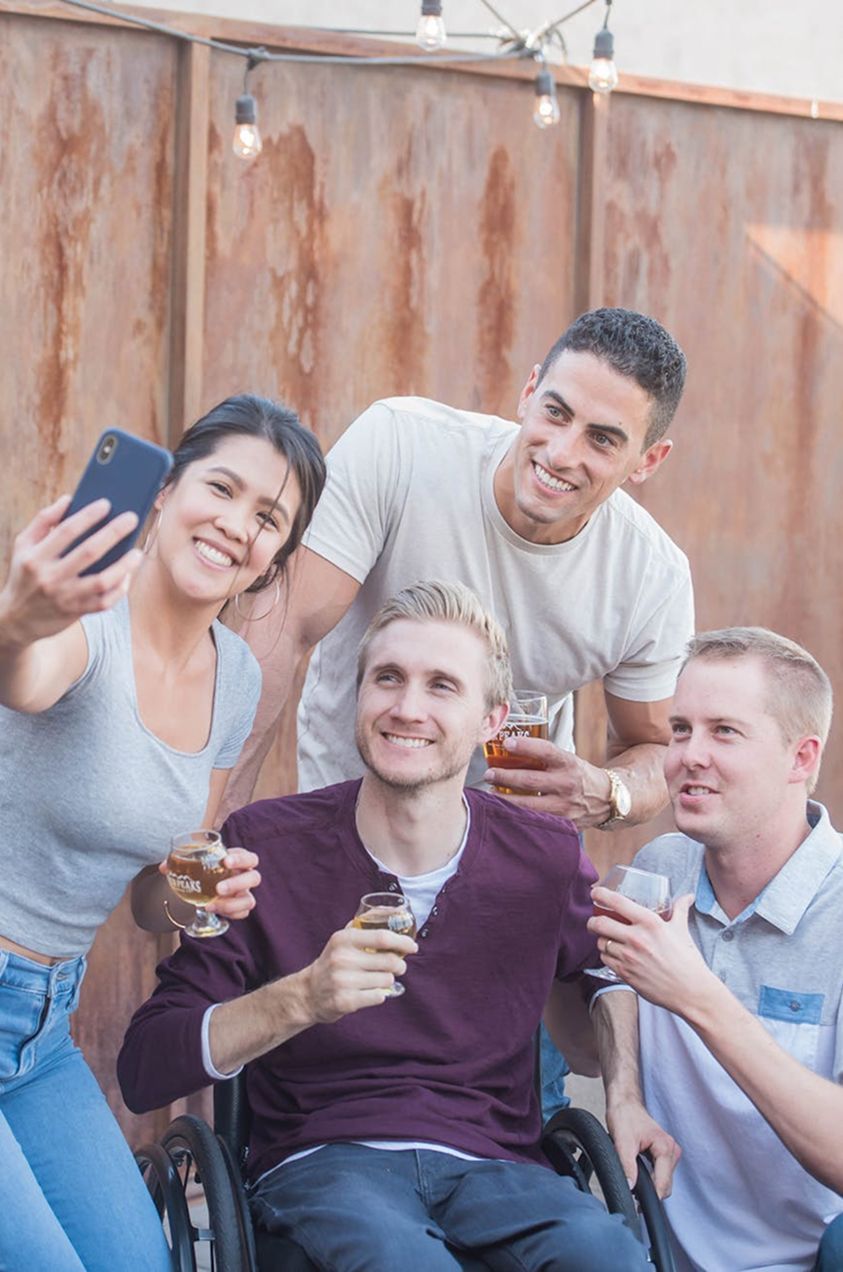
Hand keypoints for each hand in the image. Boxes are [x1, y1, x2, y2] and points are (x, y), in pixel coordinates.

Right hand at [0, 495, 141, 646]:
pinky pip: (105, 602)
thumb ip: (43, 521)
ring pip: (102, 581)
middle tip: (132, 518)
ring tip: (137, 552)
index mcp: (35, 557)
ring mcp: (65, 597)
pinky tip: (128, 575)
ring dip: (123, 566)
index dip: (88, 516)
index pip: (66, 531)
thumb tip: (69, 499)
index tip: (107, 504)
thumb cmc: (25, 574)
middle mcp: (50, 577)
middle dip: (113, 533)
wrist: (17, 619)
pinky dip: (119, 589)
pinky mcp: (77, 612)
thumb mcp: (24, 546)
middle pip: (89, 552)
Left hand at [157, 848, 261, 920]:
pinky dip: (228, 914)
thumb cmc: (204, 869)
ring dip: (232, 904)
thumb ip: (178, 863)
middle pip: (254, 878)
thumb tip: (164, 867)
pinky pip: (241, 914)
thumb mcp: (192, 862)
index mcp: (238, 861)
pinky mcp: (240, 908)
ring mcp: (244, 894)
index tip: (225, 861)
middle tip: (218, 888)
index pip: (249, 858)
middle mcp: (245, 877)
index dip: (241, 859)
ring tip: (211, 905)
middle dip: (237, 883)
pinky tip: (212, 910)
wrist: (206, 884)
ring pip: (249, 900)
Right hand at [302, 926, 417, 1023]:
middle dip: (400, 964)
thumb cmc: (333, 961)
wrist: (309, 992)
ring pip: (386, 980)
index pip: (382, 937)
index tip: (413, 946)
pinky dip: (380, 994)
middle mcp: (342, 958)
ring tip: (378, 979)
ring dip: (388, 980)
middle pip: (389, 961)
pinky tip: (370, 992)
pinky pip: (379, 997)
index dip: (402, 942)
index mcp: (343, 939)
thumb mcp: (343, 938)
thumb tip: (395, 910)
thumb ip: (366, 923)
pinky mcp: (345, 1001)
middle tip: (399, 966)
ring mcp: (342, 981)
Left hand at [484, 738, 612, 825]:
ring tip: (491, 794)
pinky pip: (536, 822)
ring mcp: (565, 807)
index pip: (546, 751)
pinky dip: (518, 818)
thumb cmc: (578, 776)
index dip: (525, 746)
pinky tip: (505, 813)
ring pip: (529, 806)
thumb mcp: (567, 760)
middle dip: (505, 776)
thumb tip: (506, 749)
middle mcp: (568, 784)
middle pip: (530, 780)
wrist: (607, 800)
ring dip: (506, 800)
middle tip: (489, 774)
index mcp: (569, 763)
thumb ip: (543, 758)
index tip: (506, 742)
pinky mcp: (563, 825)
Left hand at [588, 889, 714, 1013]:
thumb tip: (688, 896)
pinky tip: (613, 954)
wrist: (691, 991)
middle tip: (594, 921)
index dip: (600, 894)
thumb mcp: (682, 929)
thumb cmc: (687, 960)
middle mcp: (636, 938)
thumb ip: (680, 910)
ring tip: (607, 939)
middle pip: (599, 923)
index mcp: (650, 922)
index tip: (596, 893)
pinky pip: (605, 959)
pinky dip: (606, 955)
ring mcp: (629, 957)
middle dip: (592, 921)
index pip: (617, 902)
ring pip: (600, 942)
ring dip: (600, 939)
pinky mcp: (625, 974)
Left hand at [605, 1098, 680, 1197]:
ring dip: (650, 1185)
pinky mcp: (666, 1154)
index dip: (649, 1197)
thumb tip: (630, 1188)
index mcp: (665, 1148)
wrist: (625, 1103)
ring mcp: (670, 1152)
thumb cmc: (624, 1116)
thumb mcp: (622, 1141)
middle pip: (665, 1186)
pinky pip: (661, 1175)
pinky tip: (639, 1174)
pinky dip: (651, 1179)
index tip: (636, 1205)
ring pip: (663, 1182)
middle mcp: (672, 1150)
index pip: (663, 1185)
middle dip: (649, 1192)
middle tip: (631, 1190)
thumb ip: (627, 1166)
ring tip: (634, 1178)